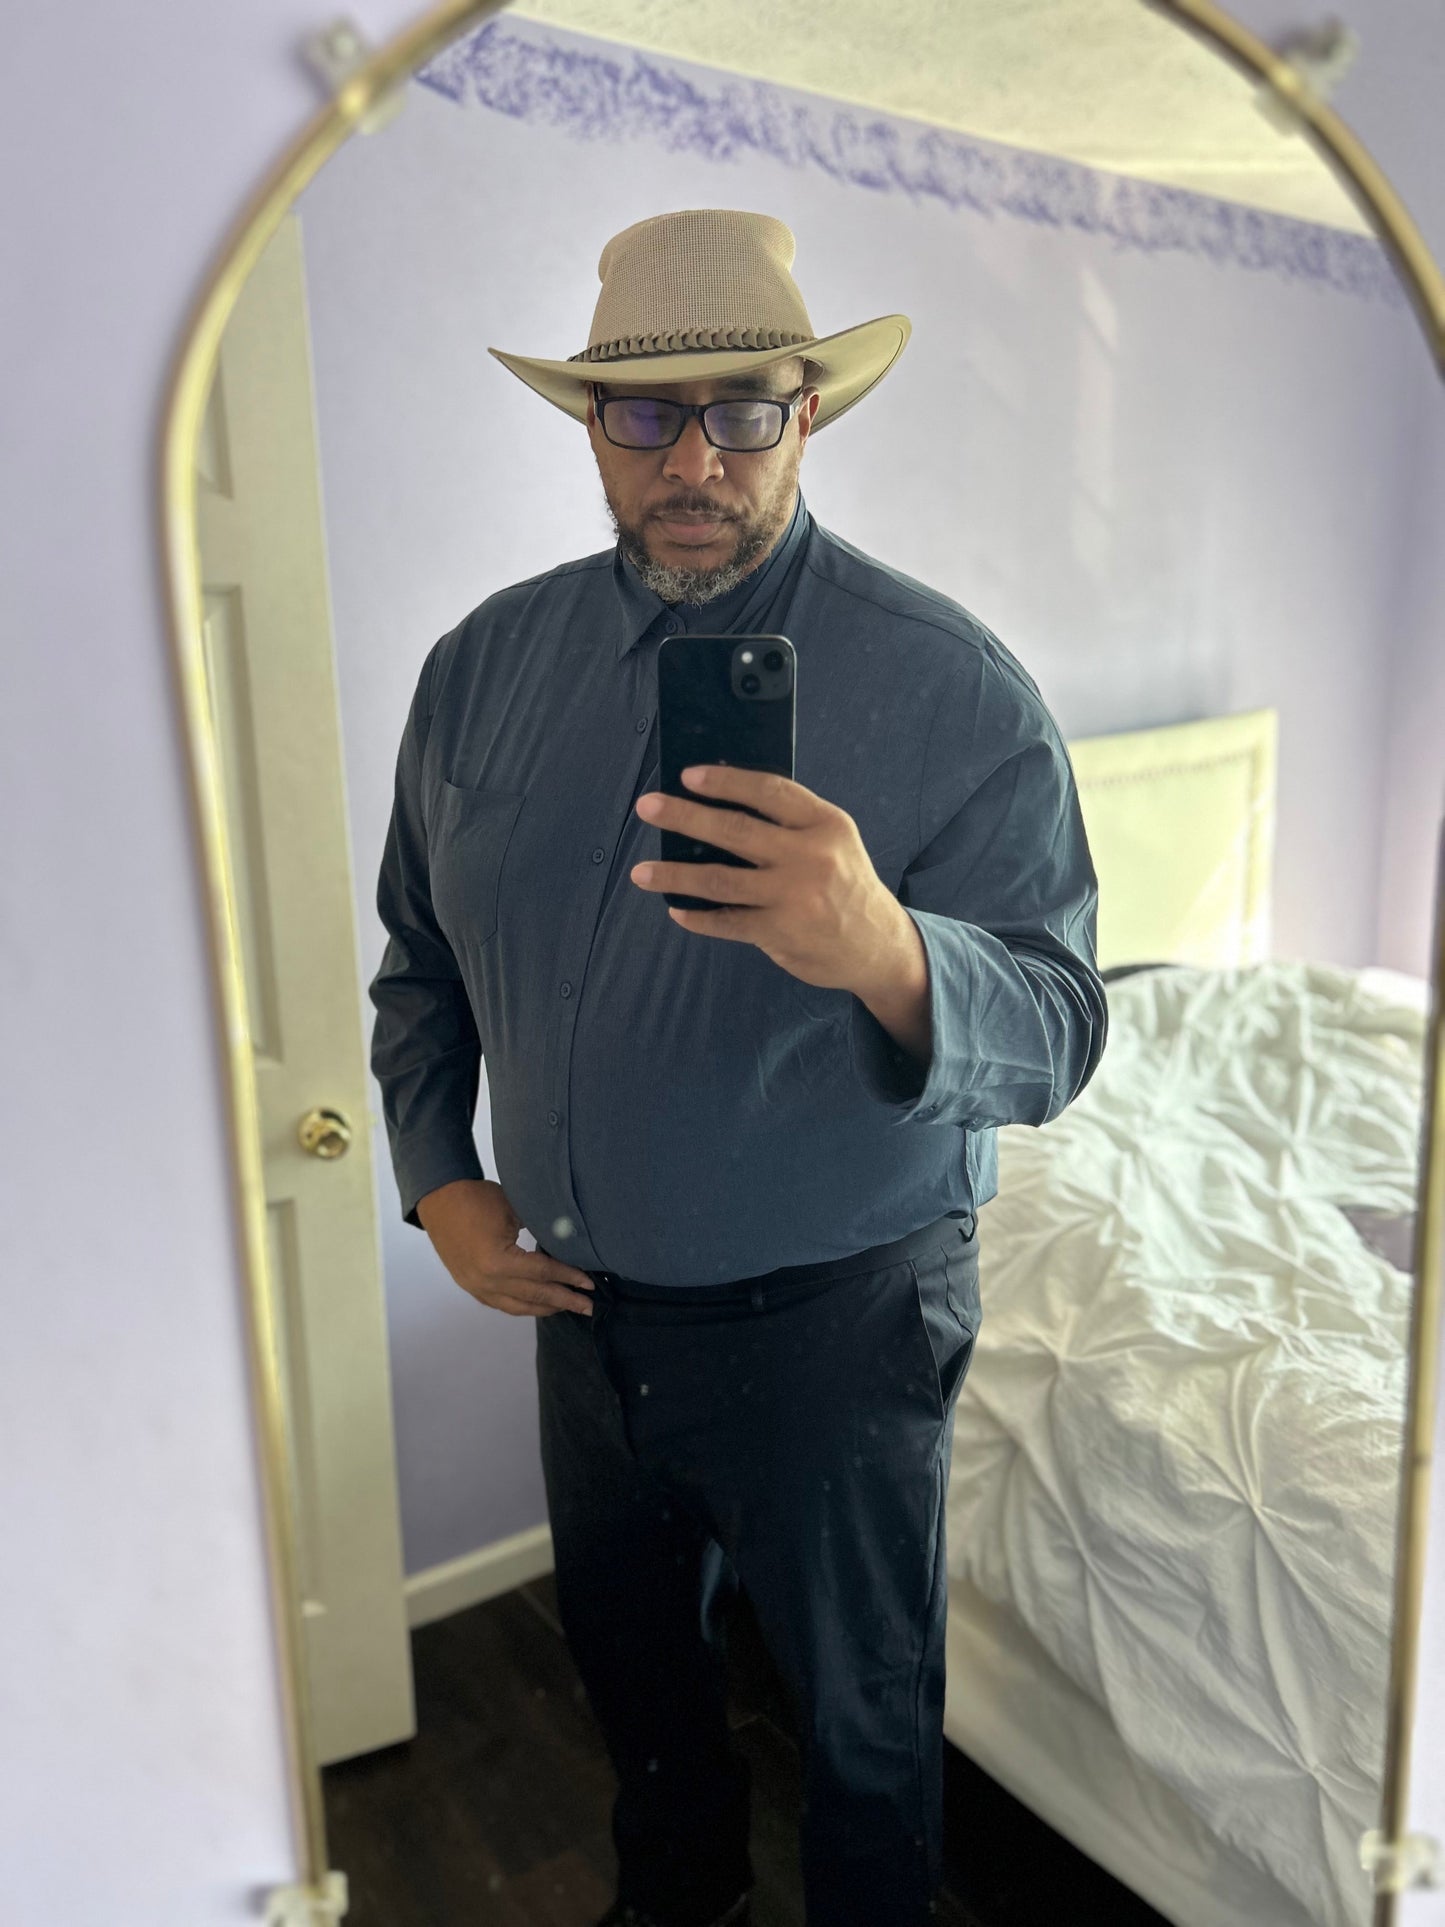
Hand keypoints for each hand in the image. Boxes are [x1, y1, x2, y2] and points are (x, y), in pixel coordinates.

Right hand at [415, 1178, 595, 1316]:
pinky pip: (501, 1304)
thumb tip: (568, 1243)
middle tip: (588, 1306)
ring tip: (566, 1307)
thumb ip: (541, 1231)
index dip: (568, 1278)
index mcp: (498, 1262)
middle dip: (563, 1301)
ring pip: (517, 1307)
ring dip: (544, 1308)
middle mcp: (487, 1282)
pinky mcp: (470, 1286)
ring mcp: (476, 1287)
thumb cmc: (477, 1199)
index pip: (543, 1274)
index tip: (589, 1284)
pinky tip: (537, 1304)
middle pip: (533, 1296)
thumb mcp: (515, 1210)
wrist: (439, 1199)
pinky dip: (522, 1306)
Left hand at [630, 765, 916, 1001]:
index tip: (689, 775)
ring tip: (641, 871)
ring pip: (720, 879)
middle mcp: (811, 857)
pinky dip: (697, 917)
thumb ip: (790, 823)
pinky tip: (677, 909)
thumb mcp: (832, 841)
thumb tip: (720, 804)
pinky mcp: (781, 932)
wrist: (878, 945)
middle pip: (735, 830)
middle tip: (648, 807)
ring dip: (674, 874)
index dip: (726, 781)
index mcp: (825, 823)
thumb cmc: (845, 885)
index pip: (769, 791)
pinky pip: (727, 921)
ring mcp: (794, 897)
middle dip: (684, 816)